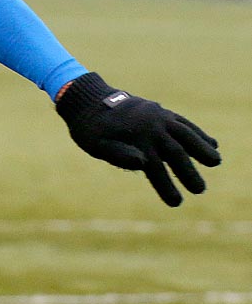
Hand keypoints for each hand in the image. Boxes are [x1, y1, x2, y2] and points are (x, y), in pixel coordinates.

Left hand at [56, 72, 220, 206]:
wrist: (88, 100)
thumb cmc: (90, 129)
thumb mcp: (96, 144)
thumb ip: (118, 154)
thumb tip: (143, 162)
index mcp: (135, 139)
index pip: (155, 169)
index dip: (166, 186)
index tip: (176, 202)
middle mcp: (151, 127)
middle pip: (175, 153)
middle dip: (188, 173)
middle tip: (200, 190)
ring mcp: (158, 117)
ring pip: (186, 134)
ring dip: (202, 148)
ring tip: (216, 161)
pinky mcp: (161, 111)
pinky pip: (183, 123)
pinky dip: (198, 132)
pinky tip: (211, 143)